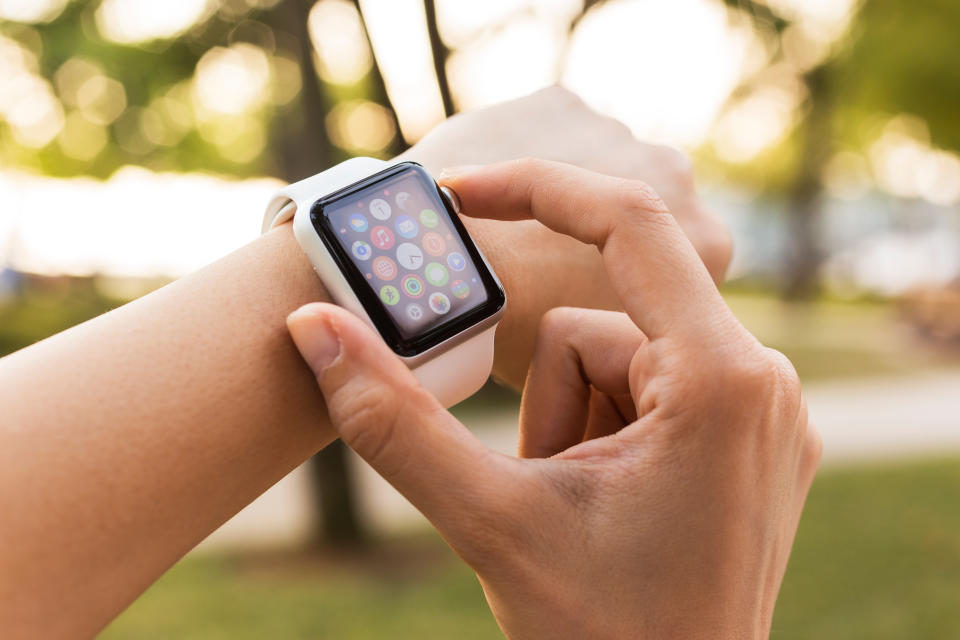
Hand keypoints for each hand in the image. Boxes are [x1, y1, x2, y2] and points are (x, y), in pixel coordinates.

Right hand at [286, 160, 818, 638]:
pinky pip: (652, 384)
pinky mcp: (751, 434)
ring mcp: (765, 411)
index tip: (461, 192)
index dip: (537, 191)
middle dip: (546, 401)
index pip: (631, 225)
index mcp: (721, 382)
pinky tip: (611, 503)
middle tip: (546, 487)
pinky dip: (606, 431)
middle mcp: (763, 381)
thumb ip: (390, 421)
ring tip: (580, 506)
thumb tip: (311, 329)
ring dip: (572, 423)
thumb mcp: (487, 522)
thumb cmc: (601, 638)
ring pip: (618, 357)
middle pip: (599, 323)